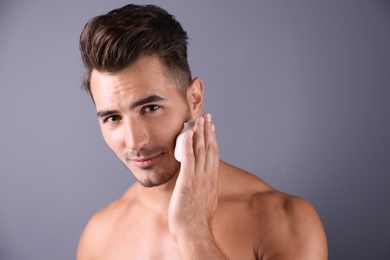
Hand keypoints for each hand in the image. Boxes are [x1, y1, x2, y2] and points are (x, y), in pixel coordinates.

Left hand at [168, 113, 219, 238]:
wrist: (194, 231)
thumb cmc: (196, 221)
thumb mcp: (205, 201)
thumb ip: (204, 189)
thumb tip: (202, 185)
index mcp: (211, 180)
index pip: (213, 155)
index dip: (212, 140)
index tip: (211, 128)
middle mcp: (207, 176)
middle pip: (209, 148)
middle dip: (208, 131)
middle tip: (207, 116)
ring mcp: (198, 178)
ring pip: (201, 150)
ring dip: (200, 133)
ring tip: (199, 119)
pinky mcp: (188, 181)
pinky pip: (189, 159)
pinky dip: (189, 145)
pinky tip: (188, 133)